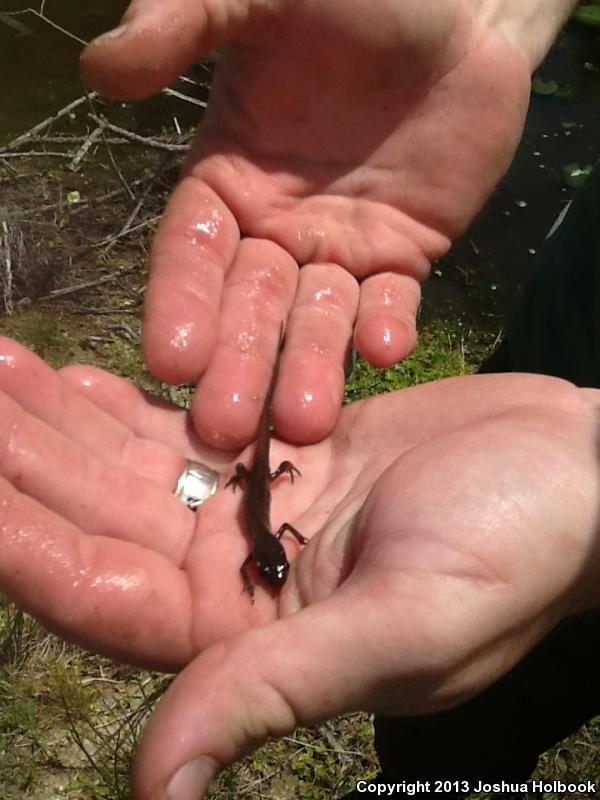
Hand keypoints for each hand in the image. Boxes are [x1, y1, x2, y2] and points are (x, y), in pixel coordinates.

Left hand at [1, 338, 598, 798]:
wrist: (576, 473)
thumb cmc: (515, 550)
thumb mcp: (403, 628)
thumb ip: (273, 692)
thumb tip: (156, 790)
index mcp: (256, 636)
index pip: (110, 596)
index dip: (31, 545)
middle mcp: (242, 576)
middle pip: (105, 521)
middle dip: (28, 461)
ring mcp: (259, 508)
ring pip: (135, 467)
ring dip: (62, 423)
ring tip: (0, 366)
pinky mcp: (284, 450)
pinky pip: (189, 427)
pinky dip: (130, 401)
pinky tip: (72, 373)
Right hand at [80, 0, 531, 446]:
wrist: (462, 15)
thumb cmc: (354, 1)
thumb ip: (181, 24)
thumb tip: (98, 68)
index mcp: (227, 180)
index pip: (192, 253)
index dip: (181, 303)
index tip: (171, 360)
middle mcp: (276, 229)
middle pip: (250, 306)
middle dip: (239, 364)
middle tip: (226, 428)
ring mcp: (339, 251)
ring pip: (316, 319)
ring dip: (308, 369)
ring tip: (302, 422)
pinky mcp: (402, 258)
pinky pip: (390, 302)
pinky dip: (385, 328)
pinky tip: (381, 352)